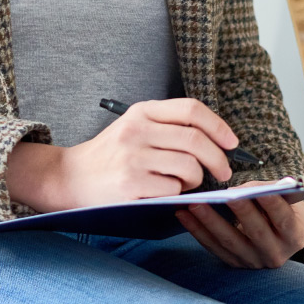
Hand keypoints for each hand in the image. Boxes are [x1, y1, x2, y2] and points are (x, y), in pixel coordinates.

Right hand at [6, 98, 238, 212]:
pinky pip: (173, 191)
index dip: (219, 126)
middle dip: (218, 160)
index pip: (191, 109)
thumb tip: (217, 140)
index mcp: (142, 111)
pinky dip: (176, 195)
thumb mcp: (135, 127)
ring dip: (195, 181)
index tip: (232, 143)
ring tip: (183, 184)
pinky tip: (163, 193)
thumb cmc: (111, 154)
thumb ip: (169, 126)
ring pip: (189, 168)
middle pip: (196, 140)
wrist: (70, 176)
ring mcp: (133, 158)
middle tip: (223, 173)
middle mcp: (138, 130)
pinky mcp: (131, 185)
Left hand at [174, 185, 303, 268]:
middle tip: (225, 195)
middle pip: (256, 232)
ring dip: (210, 222)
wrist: (282, 237)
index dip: (271, 204)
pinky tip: (183, 215)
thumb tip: (241, 189)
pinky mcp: (235, 264)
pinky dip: (197, 231)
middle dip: (240, 212)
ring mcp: (254, 262)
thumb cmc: (282, 208)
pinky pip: (214, 247)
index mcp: (293, 235)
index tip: (258, 190)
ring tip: (193, 204)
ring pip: (230, 242)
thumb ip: (268, 190)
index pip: (283, 219)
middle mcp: (275, 253)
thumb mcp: (286, 199)